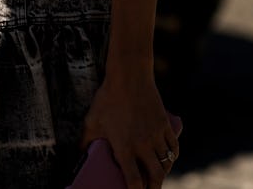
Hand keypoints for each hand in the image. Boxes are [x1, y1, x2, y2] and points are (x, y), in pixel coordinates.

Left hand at [81, 72, 180, 187]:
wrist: (129, 75)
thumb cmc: (107, 98)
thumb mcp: (92, 121)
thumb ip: (86, 140)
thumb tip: (79, 155)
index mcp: (124, 147)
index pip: (134, 180)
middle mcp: (143, 144)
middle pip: (155, 177)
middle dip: (153, 188)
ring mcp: (156, 134)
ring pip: (166, 163)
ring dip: (163, 174)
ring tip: (156, 177)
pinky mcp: (164, 124)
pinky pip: (173, 147)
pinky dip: (173, 157)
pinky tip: (168, 160)